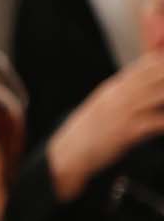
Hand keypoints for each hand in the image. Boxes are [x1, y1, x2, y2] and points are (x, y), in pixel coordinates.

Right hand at [46, 51, 163, 200]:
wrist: (67, 156)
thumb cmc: (88, 134)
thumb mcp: (104, 106)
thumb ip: (126, 93)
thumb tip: (146, 85)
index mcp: (115, 87)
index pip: (147, 64)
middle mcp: (120, 95)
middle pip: (158, 74)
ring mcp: (124, 111)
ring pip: (161, 93)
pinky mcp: (128, 131)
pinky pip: (158, 121)